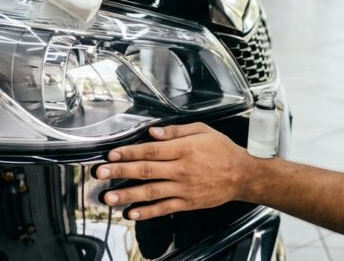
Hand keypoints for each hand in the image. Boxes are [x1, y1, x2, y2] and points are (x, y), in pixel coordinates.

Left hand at [93, 123, 253, 220]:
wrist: (243, 176)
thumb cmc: (222, 150)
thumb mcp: (202, 130)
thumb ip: (176, 130)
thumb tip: (153, 132)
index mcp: (184, 149)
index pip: (150, 150)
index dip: (129, 152)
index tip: (111, 154)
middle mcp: (181, 170)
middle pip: (145, 170)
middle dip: (120, 172)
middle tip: (100, 173)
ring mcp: (183, 189)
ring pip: (151, 192)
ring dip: (128, 194)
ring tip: (109, 197)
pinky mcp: (187, 203)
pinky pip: (164, 208)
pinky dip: (147, 212)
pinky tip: (132, 214)